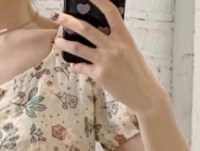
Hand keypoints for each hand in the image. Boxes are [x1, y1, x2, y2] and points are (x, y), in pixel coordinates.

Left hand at [51, 0, 166, 114]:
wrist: (143, 93)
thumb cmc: (137, 71)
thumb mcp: (130, 50)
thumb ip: (115, 41)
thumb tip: (99, 36)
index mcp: (124, 36)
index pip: (110, 12)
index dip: (99, 0)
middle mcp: (113, 46)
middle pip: (85, 28)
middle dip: (68, 21)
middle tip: (57, 17)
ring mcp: (105, 60)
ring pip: (78, 47)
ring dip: (64, 43)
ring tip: (56, 41)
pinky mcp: (99, 75)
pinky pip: (81, 67)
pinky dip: (75, 66)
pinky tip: (72, 66)